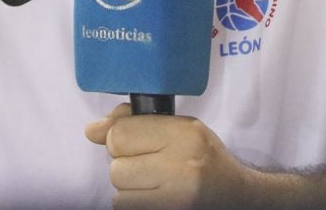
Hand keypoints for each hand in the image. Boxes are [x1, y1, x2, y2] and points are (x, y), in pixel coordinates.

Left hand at [85, 103, 262, 208]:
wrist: (234, 194)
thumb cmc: (203, 156)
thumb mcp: (178, 127)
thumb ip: (134, 122)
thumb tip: (91, 130)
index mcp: (184, 133)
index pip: (120, 135)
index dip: (121, 138)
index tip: (137, 142)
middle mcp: (181, 165)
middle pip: (116, 167)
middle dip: (125, 166)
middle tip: (149, 164)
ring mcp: (176, 197)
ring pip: (118, 192)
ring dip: (129, 188)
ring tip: (154, 182)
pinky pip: (125, 208)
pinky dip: (133, 202)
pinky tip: (155, 196)